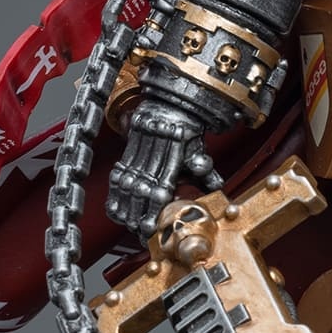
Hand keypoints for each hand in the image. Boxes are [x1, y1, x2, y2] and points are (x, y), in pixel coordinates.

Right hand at [107, 96, 219, 238]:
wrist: (172, 100)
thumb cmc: (187, 126)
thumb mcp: (198, 147)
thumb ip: (204, 169)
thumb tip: (216, 187)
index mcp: (173, 151)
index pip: (160, 187)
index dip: (154, 209)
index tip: (151, 227)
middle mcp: (153, 150)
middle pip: (141, 188)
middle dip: (138, 213)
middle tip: (139, 232)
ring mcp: (139, 147)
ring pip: (127, 181)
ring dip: (126, 206)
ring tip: (128, 224)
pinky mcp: (128, 146)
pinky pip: (118, 171)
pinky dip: (115, 191)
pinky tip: (115, 207)